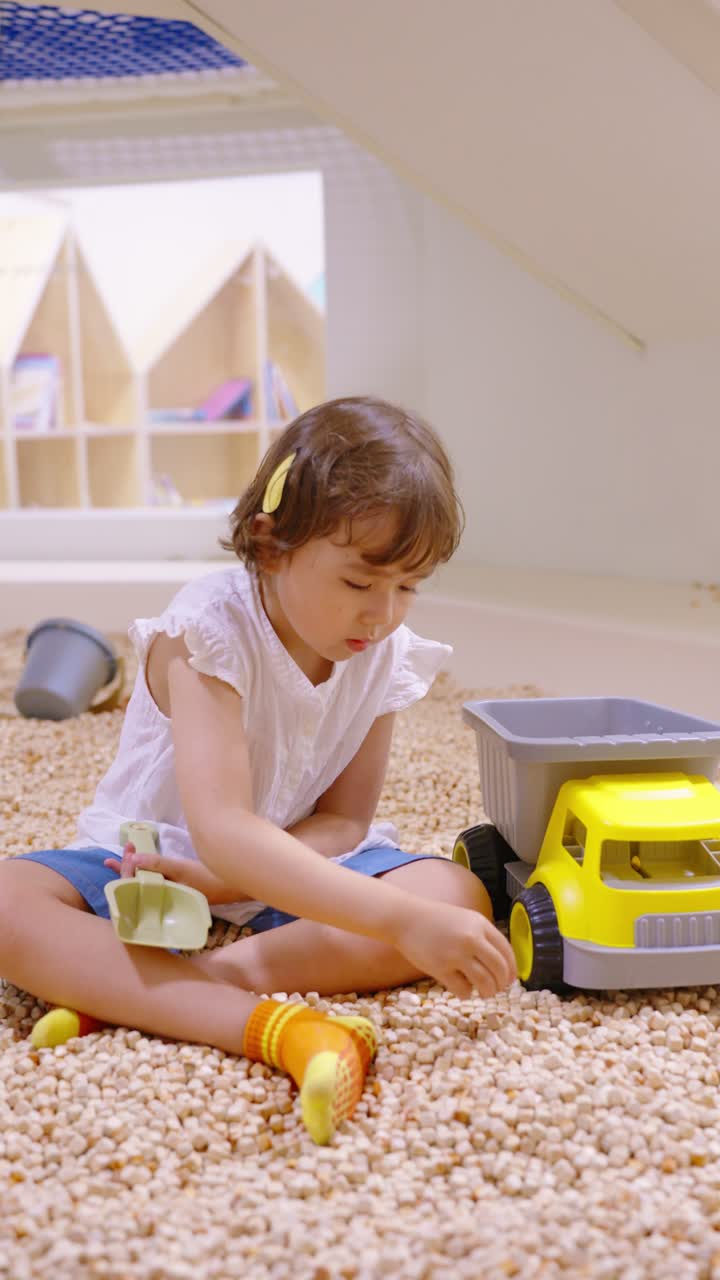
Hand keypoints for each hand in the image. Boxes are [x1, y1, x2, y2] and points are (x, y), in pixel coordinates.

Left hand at [103, 843, 241, 905]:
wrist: (231, 886)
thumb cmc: (206, 879)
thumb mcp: (180, 868)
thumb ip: (157, 864)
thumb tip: (131, 858)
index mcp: (156, 898)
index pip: (132, 884)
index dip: (126, 866)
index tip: (127, 849)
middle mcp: (157, 900)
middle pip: (135, 883)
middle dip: (128, 865)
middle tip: (127, 846)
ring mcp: (164, 896)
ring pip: (143, 883)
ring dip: (135, 867)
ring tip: (125, 853)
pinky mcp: (172, 892)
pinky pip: (153, 883)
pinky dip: (147, 872)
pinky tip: (143, 865)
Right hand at [393, 899, 516, 998]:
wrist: (405, 918)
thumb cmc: (436, 920)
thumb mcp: (465, 919)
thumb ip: (483, 936)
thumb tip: (502, 964)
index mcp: (480, 924)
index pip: (507, 951)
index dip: (512, 969)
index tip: (510, 979)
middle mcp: (471, 938)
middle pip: (499, 969)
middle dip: (502, 984)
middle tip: (497, 989)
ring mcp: (455, 954)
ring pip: (485, 982)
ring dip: (488, 992)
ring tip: (484, 993)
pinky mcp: (440, 968)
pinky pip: (463, 990)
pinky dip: (466, 993)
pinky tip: (462, 989)